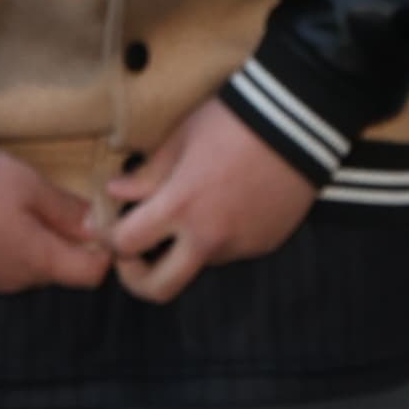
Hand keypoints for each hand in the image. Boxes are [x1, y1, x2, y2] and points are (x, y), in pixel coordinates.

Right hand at [0, 150, 112, 295]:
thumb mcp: (31, 187)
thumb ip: (67, 211)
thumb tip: (100, 229)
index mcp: (38, 262)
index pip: (90, 276)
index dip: (103, 252)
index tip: (99, 226)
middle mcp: (15, 283)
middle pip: (56, 271)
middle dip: (63, 245)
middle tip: (54, 208)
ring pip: (26, 270)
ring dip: (32, 248)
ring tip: (17, 211)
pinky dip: (4, 251)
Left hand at [104, 99, 315, 301]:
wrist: (300, 120)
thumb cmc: (233, 120)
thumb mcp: (182, 138)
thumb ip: (147, 174)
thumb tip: (115, 192)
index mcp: (180, 207)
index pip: (126, 244)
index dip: (109, 238)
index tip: (108, 226)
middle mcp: (208, 238)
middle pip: (159, 289)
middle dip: (136, 278)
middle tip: (134, 253)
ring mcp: (240, 246)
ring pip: (198, 263)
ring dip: (185, 245)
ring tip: (196, 204)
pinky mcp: (264, 244)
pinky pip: (230, 250)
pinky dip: (219, 234)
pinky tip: (228, 201)